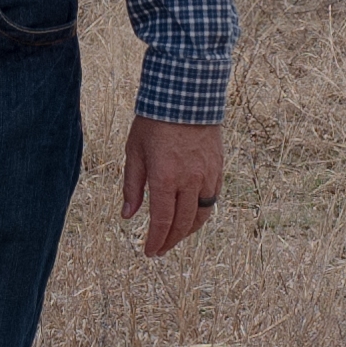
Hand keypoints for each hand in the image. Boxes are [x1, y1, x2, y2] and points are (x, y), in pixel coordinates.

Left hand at [119, 114, 221, 257]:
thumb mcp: (135, 152)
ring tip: (175, 237)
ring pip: (201, 215)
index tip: (149, 251)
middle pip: (182, 224)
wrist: (186, 95)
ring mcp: (206, 175)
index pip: (162, 221)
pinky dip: (202, 214)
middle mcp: (189, 181)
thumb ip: (132, 186)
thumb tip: (128, 216)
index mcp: (165, 178)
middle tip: (160, 250)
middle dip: (170, 241)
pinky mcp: (217, 169)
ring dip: (187, 231)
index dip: (156, 240)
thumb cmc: (154, 122)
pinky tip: (192, 217)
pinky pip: (213, 200)